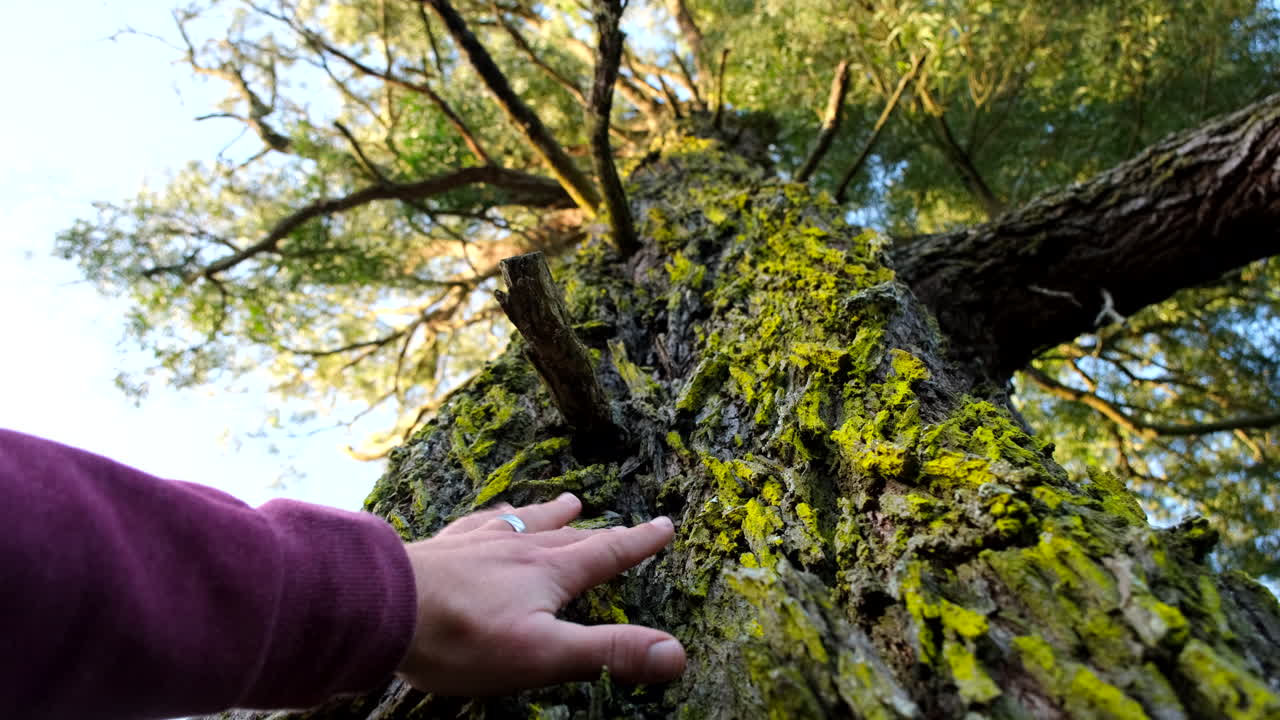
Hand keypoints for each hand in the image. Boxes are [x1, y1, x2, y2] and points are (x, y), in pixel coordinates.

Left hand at [395, 493, 686, 694]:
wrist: (382, 606)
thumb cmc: (464, 637)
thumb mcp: (545, 654)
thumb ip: (609, 652)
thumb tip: (676, 654)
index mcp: (549, 572)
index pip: (607, 553)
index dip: (639, 542)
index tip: (665, 524)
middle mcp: (518, 548)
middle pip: (569, 536)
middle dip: (600, 532)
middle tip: (621, 525)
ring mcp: (477, 544)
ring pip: (524, 522)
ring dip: (550, 514)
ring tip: (566, 502)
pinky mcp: (441, 548)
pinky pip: (476, 524)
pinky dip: (492, 518)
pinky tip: (485, 519)